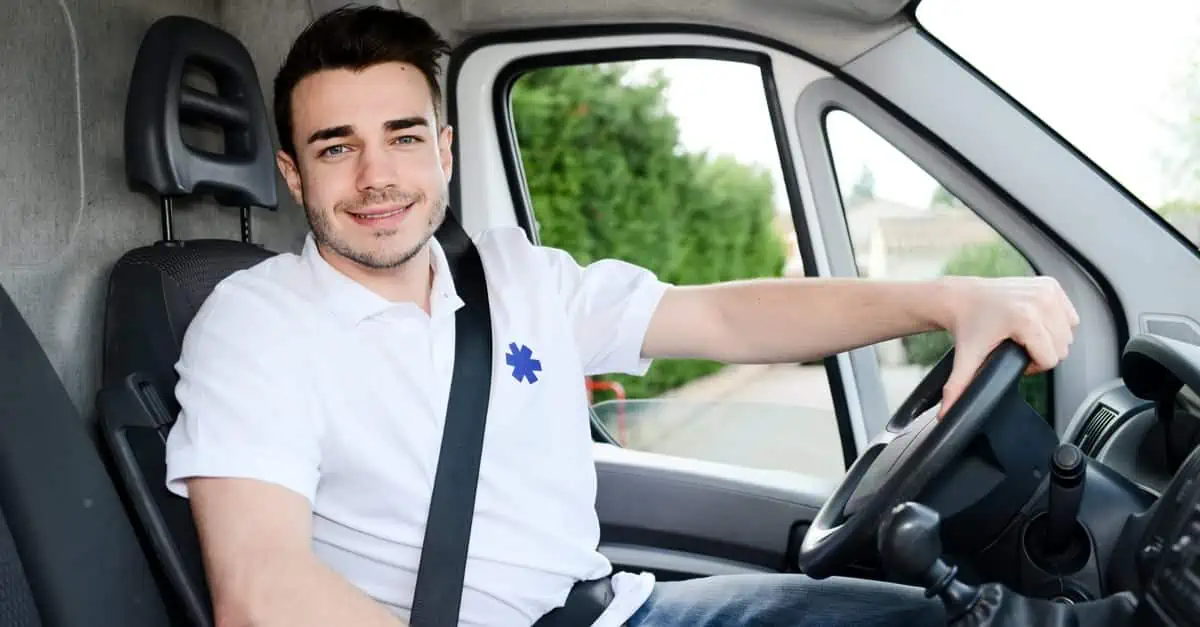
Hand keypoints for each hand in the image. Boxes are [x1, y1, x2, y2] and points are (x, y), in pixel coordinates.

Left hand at [936, 276, 1079, 416]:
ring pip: (1069, 332)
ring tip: (1024, 334)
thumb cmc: (966, 326)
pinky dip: (1056, 322)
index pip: (1051, 359)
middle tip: (1017, 345)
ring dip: (1050, 338)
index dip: (1032, 365)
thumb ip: (958, 388)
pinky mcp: (1051, 284)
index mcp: (1025, 319)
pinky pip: (1068, 314)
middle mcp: (1040, 301)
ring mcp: (1047, 291)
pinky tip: (1034, 322)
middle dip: (1042, 352)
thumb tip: (944, 415)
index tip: (1013, 356)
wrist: (961, 298)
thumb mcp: (965, 359)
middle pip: (1062, 347)